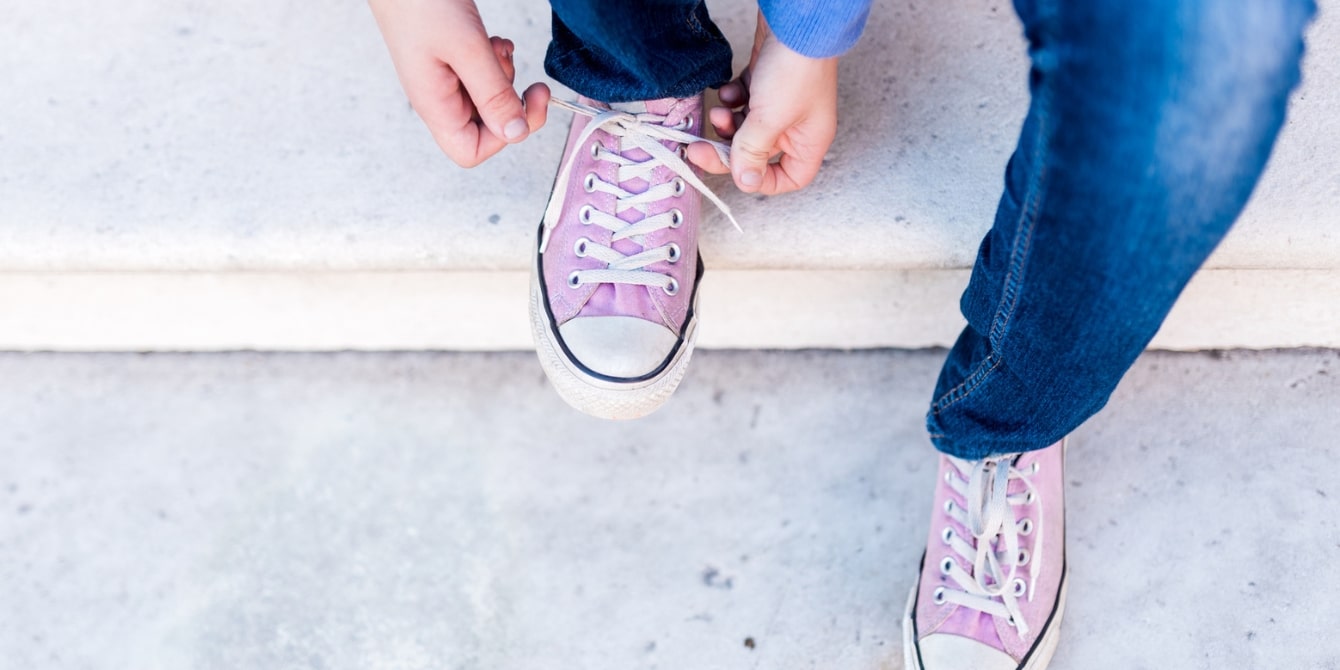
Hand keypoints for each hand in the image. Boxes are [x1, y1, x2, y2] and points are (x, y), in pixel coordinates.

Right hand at [369, 0, 549, 166]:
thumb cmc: (418, 2)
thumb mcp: (466, 48)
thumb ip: (493, 94)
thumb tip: (516, 133)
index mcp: (435, 105)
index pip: (472, 151)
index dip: (505, 137)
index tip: (526, 106)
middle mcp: (438, 98)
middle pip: (486, 127)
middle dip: (510, 101)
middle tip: (514, 70)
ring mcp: (444, 80)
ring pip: (488, 98)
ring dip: (504, 75)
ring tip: (496, 48)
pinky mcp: (451, 60)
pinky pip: (483, 75)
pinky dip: (496, 60)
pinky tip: (493, 41)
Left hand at [686, 12, 838, 194]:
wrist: (796, 20)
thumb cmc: (796, 68)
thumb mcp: (769, 120)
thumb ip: (752, 152)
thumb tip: (745, 181)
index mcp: (809, 141)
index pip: (789, 177)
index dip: (762, 181)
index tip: (735, 173)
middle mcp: (797, 125)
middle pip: (757, 154)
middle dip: (728, 151)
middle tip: (700, 149)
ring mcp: (780, 103)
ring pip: (745, 127)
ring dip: (727, 123)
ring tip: (720, 109)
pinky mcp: (765, 82)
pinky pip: (742, 102)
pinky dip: (731, 99)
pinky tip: (728, 90)